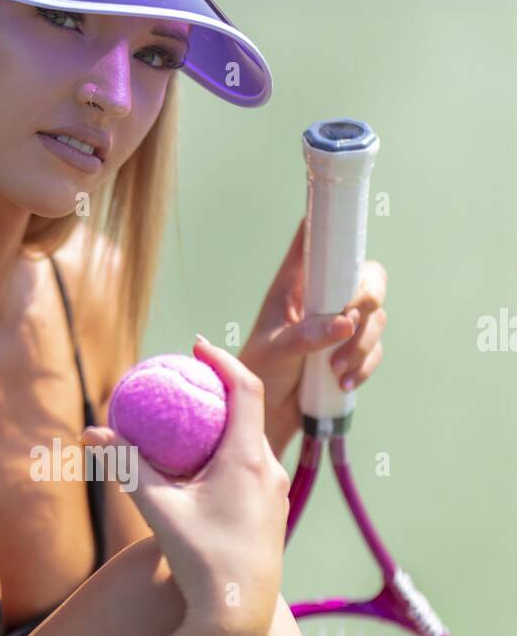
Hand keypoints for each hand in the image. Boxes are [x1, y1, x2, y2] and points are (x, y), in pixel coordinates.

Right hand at [82, 341, 289, 635]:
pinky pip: (248, 471)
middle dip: (217, 392)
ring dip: (221, 428)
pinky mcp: (270, 516)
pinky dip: (225, 457)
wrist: (239, 617)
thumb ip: (126, 467)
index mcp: (248, 460)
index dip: (222, 361)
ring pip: (249, 445)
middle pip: (249, 414)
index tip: (195, 347)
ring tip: (186, 424)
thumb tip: (92, 432)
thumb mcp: (158, 511)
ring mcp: (274, 495)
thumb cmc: (200, 562)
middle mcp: (269, 471)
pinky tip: (197, 472)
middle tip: (183, 382)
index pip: (245, 389)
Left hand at [239, 218, 387, 455]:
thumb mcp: (276, 351)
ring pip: (376, 315)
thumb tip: (345, 323)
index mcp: (296, 282)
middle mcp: (321, 296)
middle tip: (353, 323)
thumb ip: (306, 336)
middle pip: (366, 274)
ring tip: (336, 369)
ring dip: (363, 343)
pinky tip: (344, 382)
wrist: (265, 413)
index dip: (334, 223)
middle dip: (368, 299)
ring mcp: (339, 323)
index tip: (346, 222)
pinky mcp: (351, 349)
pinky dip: (365, 365)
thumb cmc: (259, 372)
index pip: (316, 238)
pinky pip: (375, 348)